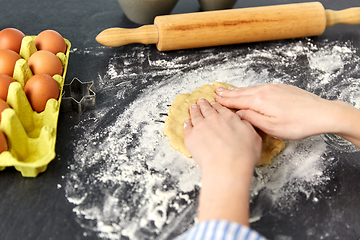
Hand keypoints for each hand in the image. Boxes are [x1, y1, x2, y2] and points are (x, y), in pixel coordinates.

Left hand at [184, 98, 260, 172]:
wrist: (227, 166)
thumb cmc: (243, 155)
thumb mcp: (254, 136)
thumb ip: (246, 125)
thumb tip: (241, 120)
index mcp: (229, 117)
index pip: (220, 108)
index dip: (216, 105)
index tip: (214, 103)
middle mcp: (213, 119)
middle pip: (207, 109)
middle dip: (204, 104)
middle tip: (201, 101)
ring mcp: (200, 126)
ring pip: (195, 115)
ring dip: (194, 110)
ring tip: (193, 107)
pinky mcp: (190, 137)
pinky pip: (187, 127)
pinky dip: (187, 123)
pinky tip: (187, 122)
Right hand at [216, 84, 341, 139]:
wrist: (322, 113)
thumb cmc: (298, 124)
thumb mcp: (272, 128)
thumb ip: (252, 119)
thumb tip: (239, 113)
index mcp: (260, 101)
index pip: (237, 101)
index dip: (225, 101)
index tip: (214, 100)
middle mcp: (265, 91)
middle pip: (242, 92)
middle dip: (228, 93)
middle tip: (216, 92)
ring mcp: (274, 88)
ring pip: (251, 88)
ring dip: (238, 90)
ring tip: (228, 90)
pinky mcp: (282, 88)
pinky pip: (260, 87)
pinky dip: (250, 89)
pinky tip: (250, 91)